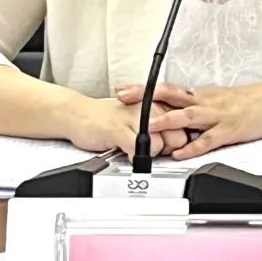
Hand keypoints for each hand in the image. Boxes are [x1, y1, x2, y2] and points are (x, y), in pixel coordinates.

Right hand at [69, 96, 188, 160]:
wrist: (78, 113)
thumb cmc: (109, 118)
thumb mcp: (140, 118)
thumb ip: (160, 126)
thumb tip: (178, 141)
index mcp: (156, 103)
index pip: (183, 126)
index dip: (175, 141)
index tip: (163, 143)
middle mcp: (149, 107)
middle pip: (177, 138)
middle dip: (165, 150)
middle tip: (147, 148)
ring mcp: (134, 117)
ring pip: (160, 145)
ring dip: (148, 154)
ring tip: (133, 148)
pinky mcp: (119, 129)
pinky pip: (138, 150)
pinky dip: (133, 157)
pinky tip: (125, 151)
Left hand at [114, 81, 261, 160]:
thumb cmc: (248, 100)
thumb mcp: (217, 98)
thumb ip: (195, 105)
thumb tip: (175, 110)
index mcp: (201, 94)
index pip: (168, 89)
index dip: (144, 88)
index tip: (124, 88)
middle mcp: (204, 102)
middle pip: (170, 95)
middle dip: (145, 96)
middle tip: (124, 97)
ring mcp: (216, 116)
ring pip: (186, 116)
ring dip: (166, 120)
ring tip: (147, 126)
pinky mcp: (228, 130)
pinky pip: (207, 140)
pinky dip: (192, 148)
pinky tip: (179, 153)